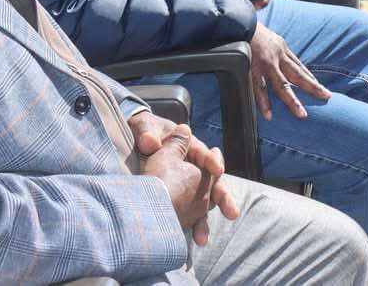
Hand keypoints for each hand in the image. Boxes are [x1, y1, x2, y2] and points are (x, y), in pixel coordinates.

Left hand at [142, 127, 238, 244]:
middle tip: (231, 213)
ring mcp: (188, 185)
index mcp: (188, 147)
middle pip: (211, 182)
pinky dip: (190, 227)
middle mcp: (193, 167)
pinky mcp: (179, 200)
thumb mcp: (144, 126)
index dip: (210, 160)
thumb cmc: (145, 132)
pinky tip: (189, 241)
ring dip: (204, 221)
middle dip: (221, 198)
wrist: (136, 145)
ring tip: (203, 239)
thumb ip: (147, 132)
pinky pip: (188, 214)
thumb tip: (150, 142)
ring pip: (202, 203)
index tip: (217, 169)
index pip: (202, 153)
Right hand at [248, 25, 331, 120]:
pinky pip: (259, 89)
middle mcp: (278, 57)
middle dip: (313, 87)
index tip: (320, 87)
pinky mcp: (253, 69)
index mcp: (282, 48)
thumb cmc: (250, 29)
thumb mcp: (268, 35)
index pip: (299, 66)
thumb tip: (274, 41)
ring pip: (282, 86)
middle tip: (326, 97)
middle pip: (299, 75)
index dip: (310, 77)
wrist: (238, 22)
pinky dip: (264, 103)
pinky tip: (269, 115)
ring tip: (302, 114)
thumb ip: (274, 45)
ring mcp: (267, 64)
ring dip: (292, 101)